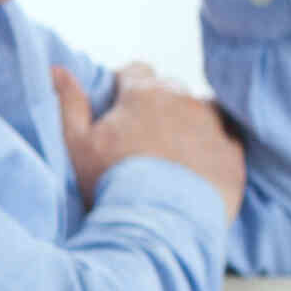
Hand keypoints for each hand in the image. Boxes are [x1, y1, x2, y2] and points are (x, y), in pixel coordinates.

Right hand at [53, 62, 243, 221]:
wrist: (162, 221)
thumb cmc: (113, 181)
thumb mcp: (78, 143)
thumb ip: (69, 102)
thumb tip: (58, 69)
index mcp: (144, 94)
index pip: (135, 70)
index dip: (124, 87)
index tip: (119, 108)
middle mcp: (183, 100)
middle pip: (169, 89)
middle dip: (157, 105)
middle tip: (143, 137)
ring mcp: (212, 125)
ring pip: (201, 110)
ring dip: (189, 122)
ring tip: (174, 153)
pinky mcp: (233, 153)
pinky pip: (224, 140)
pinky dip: (212, 148)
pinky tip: (197, 169)